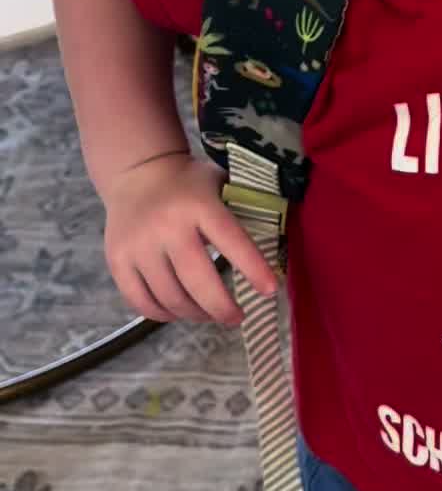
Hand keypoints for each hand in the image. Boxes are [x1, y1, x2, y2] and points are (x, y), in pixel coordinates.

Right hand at [103, 151, 280, 326]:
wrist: (136, 173)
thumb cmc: (189, 185)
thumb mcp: (220, 185)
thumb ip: (243, 211)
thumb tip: (275, 252)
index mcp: (199, 204)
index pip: (231, 240)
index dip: (253, 268)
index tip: (271, 290)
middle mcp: (166, 225)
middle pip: (197, 281)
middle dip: (222, 308)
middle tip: (236, 317)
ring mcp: (138, 245)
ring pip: (170, 298)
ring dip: (195, 314)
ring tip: (209, 313)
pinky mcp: (116, 260)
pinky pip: (142, 302)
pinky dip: (164, 314)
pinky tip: (179, 310)